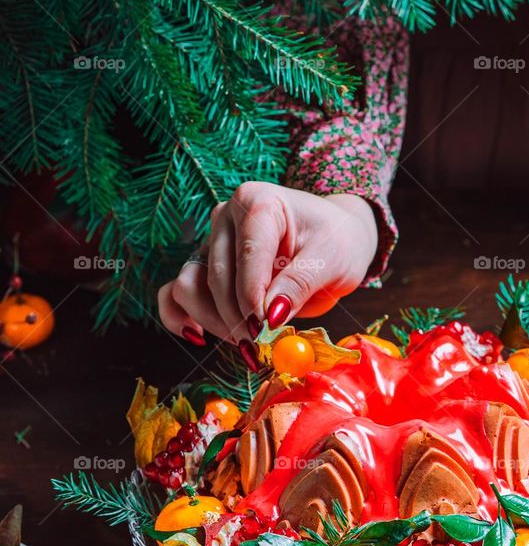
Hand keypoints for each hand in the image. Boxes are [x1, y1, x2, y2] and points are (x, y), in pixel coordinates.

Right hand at [157, 185, 378, 345]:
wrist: (336, 238)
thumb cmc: (337, 241)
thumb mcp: (331, 258)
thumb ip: (300, 283)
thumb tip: (270, 314)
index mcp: (258, 202)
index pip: (247, 254)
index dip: (252, 295)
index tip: (265, 326)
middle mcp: (226, 217)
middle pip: (215, 275)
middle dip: (236, 316)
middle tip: (260, 344)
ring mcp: (211, 242)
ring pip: (189, 286)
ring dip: (212, 320)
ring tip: (246, 341)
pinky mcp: (203, 266)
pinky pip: (174, 293)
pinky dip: (179, 317)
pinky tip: (200, 336)